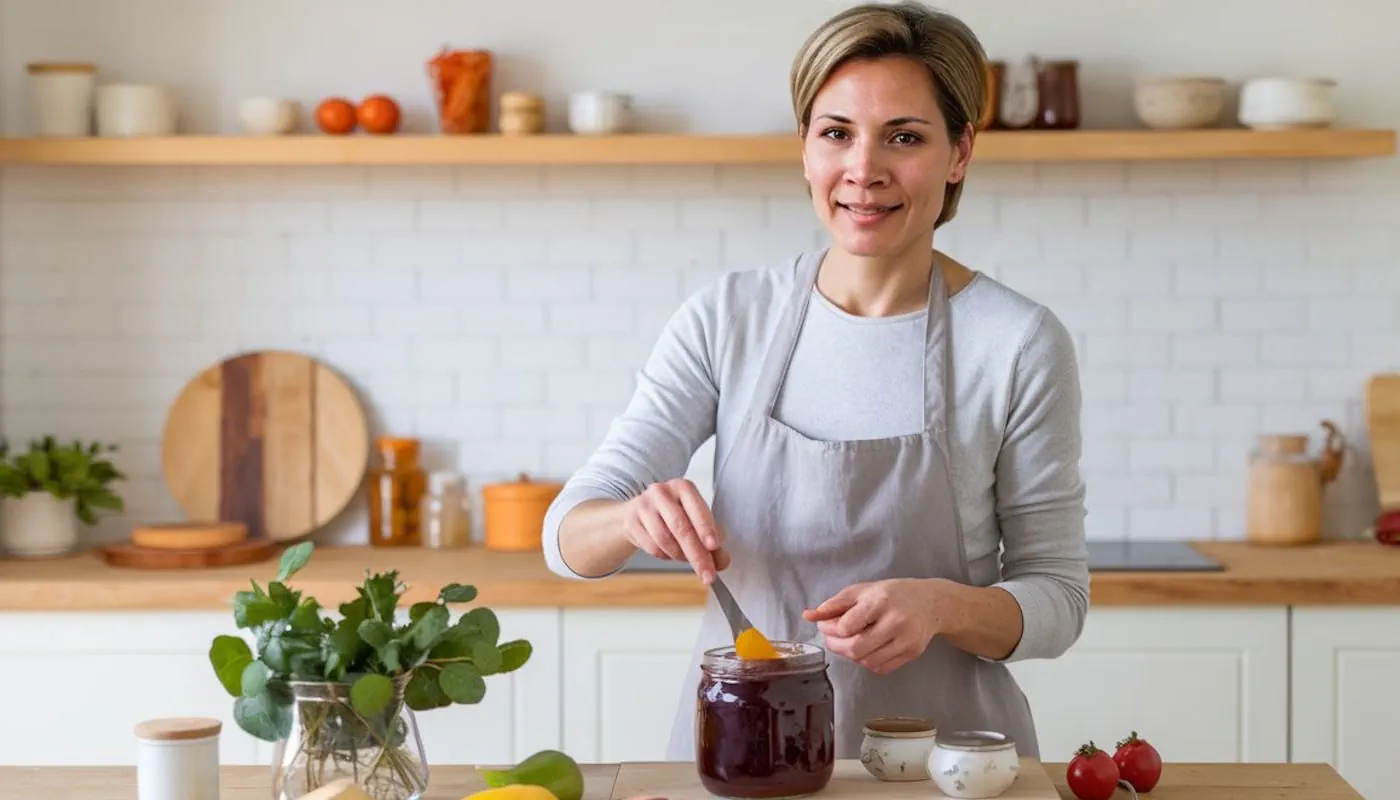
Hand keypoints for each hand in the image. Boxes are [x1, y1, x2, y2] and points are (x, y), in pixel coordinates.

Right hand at [622, 478, 729, 582]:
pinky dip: (665, 555)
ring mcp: (643, 506)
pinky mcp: (631, 522)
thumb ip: (712, 543)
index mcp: (683, 487)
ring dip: (679, 555)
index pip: (696, 508)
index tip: (714, 546)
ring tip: (686, 557)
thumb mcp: (696, 523)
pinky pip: (652, 547)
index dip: (705, 528)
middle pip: (680, 527)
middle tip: (707, 574)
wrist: (637, 515)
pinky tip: (668, 551)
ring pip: (664, 539)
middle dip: (697, 554)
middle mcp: (661, 492)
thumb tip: (723, 562)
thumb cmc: (673, 516)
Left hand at [802, 579, 943, 674]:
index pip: (847, 626)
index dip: (830, 630)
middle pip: (856, 648)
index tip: (825, 626)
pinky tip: (866, 649)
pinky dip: (867, 662)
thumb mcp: (863, 590)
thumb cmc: (894, 594)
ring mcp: (906, 640)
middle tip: (832, 640)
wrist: (931, 603)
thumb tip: (809, 616)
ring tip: (848, 643)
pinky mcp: (912, 653)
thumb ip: (835, 604)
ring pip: (867, 661)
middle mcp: (895, 621)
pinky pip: (881, 667)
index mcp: (880, 601)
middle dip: (837, 647)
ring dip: (851, 655)